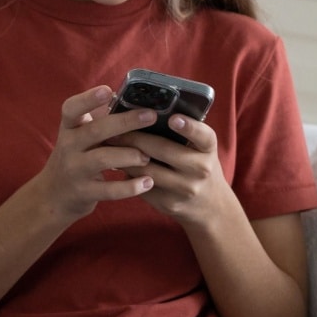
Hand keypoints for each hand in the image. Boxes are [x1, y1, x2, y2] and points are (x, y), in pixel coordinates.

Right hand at [28, 85, 160, 221]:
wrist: (54, 194)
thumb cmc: (77, 157)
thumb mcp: (79, 136)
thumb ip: (99, 120)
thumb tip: (131, 97)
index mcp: (69, 128)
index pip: (71, 109)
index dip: (88, 99)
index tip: (108, 90)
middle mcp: (68, 146)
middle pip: (95, 131)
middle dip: (125, 122)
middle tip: (151, 116)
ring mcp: (75, 170)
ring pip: (103, 159)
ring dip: (130, 155)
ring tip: (147, 156)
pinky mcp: (84, 192)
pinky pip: (110, 190)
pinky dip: (131, 187)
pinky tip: (148, 182)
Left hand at [108, 113, 236, 226]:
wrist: (208, 204)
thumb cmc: (195, 164)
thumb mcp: (198, 147)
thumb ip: (180, 132)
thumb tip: (140, 112)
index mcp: (208, 149)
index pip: (203, 136)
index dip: (189, 127)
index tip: (173, 118)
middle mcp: (201, 169)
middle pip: (163, 150)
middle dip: (135, 137)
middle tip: (114, 129)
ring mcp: (185, 189)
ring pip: (147, 170)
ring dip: (124, 156)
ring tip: (109, 144)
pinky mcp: (169, 203)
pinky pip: (141, 185)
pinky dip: (127, 174)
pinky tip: (117, 164)